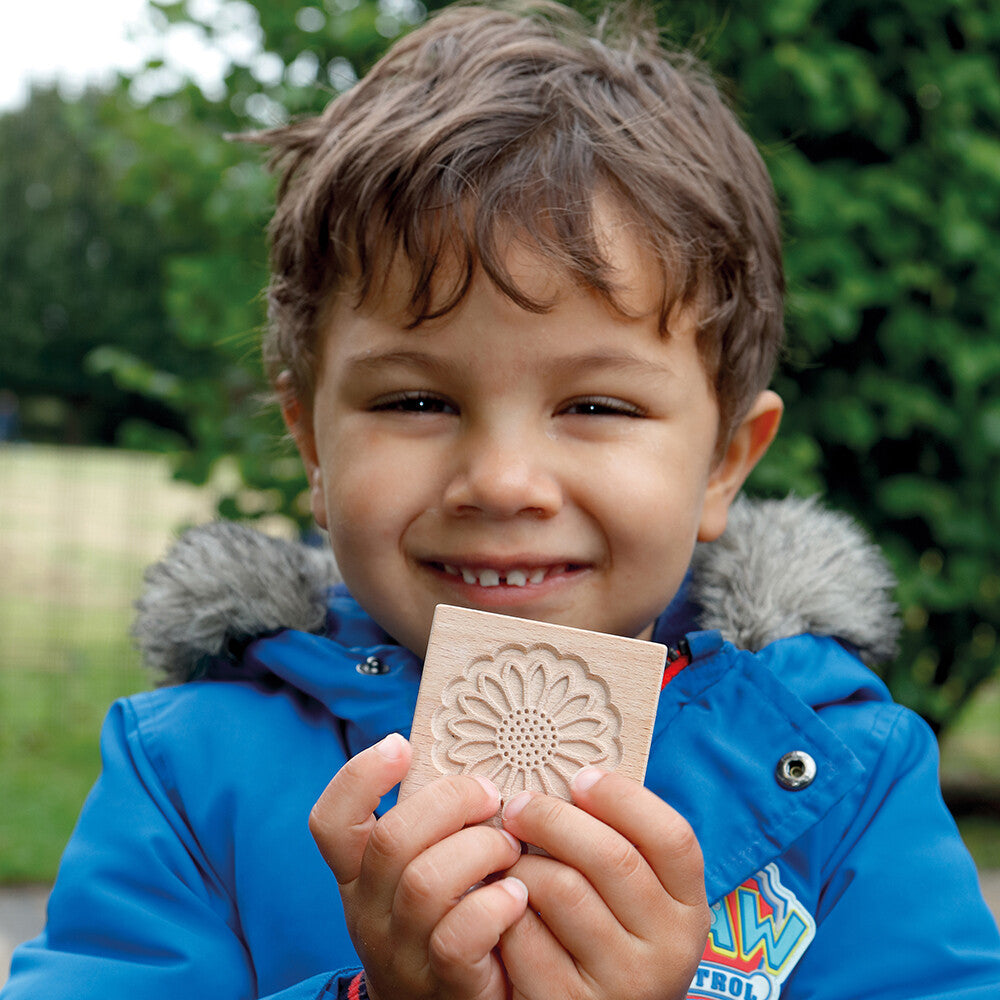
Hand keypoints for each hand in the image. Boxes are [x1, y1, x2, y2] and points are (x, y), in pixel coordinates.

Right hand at [309, 733, 527, 999]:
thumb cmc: (447, 917)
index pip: (331, 822)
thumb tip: (472, 760)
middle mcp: (369, 911)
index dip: (359, 776)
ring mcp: (402, 951)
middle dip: (451, 802)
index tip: (401, 744)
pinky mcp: (444, 982)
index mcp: (358, 874)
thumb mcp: (419, 869)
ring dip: (481, 850)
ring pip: (425, 882)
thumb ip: (430, 826)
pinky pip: (458, 936)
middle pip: (391, 839)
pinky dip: (494, 906)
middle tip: (492, 799)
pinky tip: (517, 896)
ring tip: (511, 850)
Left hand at [499, 767, 709, 999]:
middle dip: (553, 818)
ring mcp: (624, 983)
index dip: (622, 798)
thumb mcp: (638, 901)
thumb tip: (575, 781)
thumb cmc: (607, 940)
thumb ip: (622, 847)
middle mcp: (668, 949)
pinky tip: (501, 903)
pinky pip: (526, 936)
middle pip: (611, 857)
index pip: (671, 837)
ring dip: (522, 865)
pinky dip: (503, 910)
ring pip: (563, 890)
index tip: (580, 778)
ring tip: (508, 859)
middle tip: (519, 807)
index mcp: (689, 910)